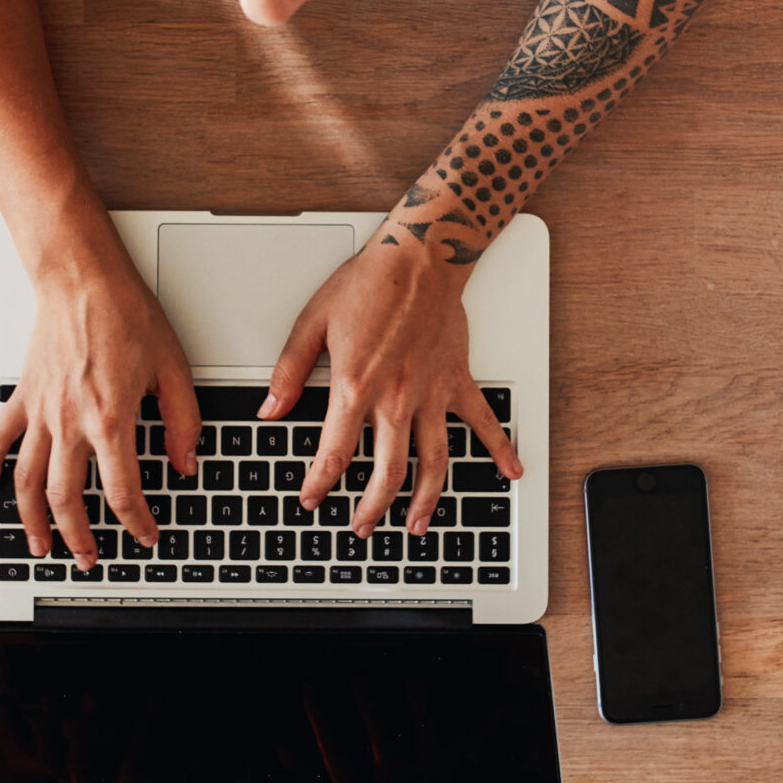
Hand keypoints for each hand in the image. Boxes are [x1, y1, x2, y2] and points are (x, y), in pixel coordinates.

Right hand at [0, 244, 200, 569]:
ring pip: (28, 481)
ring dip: (33, 520)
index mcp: (111, 419)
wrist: (81, 278)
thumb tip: (184, 461)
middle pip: (67, 498)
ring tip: (42, 545)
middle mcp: (70, 422)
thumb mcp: (173, 368)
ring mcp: (41, 412)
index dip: (137, 522)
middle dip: (79, 537)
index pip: (122, 491)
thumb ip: (183, 421)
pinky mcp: (23, 397)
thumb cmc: (124, 313)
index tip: (146, 534)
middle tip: (91, 556)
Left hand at [264, 238, 522, 537]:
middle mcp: (396, 399)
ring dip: (426, 500)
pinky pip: (483, 422)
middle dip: (372, 508)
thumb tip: (271, 409)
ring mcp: (431, 394)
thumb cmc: (370, 282)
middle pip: (387, 472)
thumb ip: (289, 372)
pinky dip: (500, 449)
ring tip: (417, 525)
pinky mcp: (457, 381)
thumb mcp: (312, 323)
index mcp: (356, 388)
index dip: (319, 484)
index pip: (334, 454)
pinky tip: (510, 473)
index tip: (311, 500)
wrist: (420, 256)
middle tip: (361, 526)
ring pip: (433, 462)